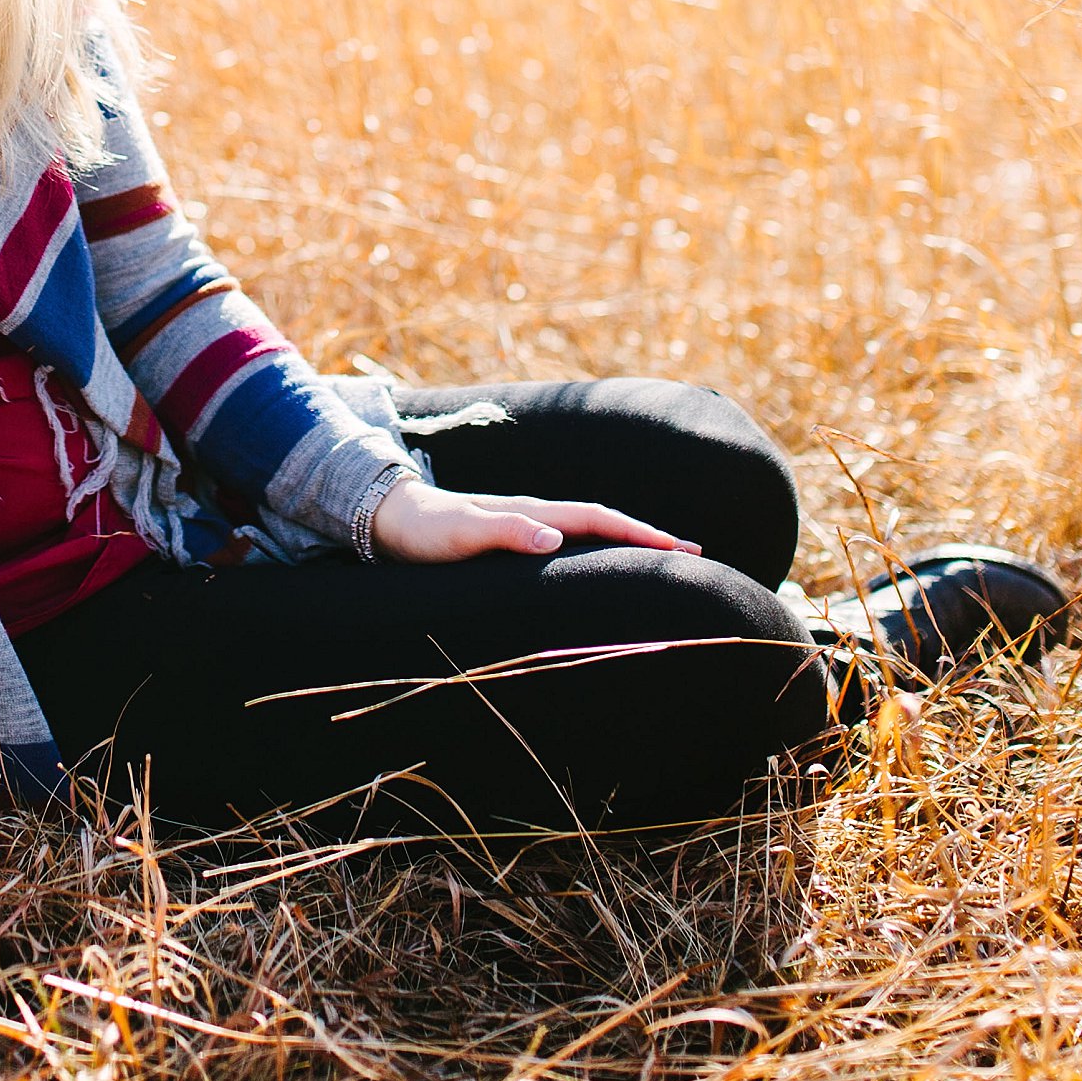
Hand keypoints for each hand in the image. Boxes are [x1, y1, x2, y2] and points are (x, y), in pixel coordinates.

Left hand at [366, 481, 700, 564]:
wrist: (388, 519)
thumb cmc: (423, 531)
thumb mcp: (460, 534)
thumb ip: (504, 532)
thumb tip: (554, 538)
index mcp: (530, 512)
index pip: (596, 519)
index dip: (638, 532)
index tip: (680, 548)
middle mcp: (534, 516)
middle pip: (602, 523)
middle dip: (647, 536)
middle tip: (693, 553)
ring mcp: (525, 527)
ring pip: (588, 533)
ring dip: (625, 544)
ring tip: (662, 560)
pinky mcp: (513, 541)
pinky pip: (569, 545)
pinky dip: (596, 552)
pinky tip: (603, 568)